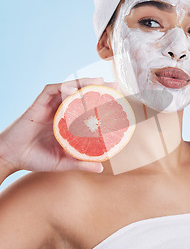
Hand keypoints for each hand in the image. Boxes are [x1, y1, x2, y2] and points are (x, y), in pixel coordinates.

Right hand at [0, 77, 117, 173]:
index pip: (88, 107)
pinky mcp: (38, 104)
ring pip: (69, 88)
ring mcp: (50, 106)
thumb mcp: (62, 162)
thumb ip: (80, 163)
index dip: (102, 102)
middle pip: (81, 94)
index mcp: (68, 122)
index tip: (118, 100)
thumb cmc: (36, 159)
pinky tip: (73, 87)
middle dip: (98, 88)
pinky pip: (51, 90)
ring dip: (84, 82)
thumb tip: (102, 167)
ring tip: (100, 81)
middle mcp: (61, 111)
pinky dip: (63, 86)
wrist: (12, 157)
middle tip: (115, 85)